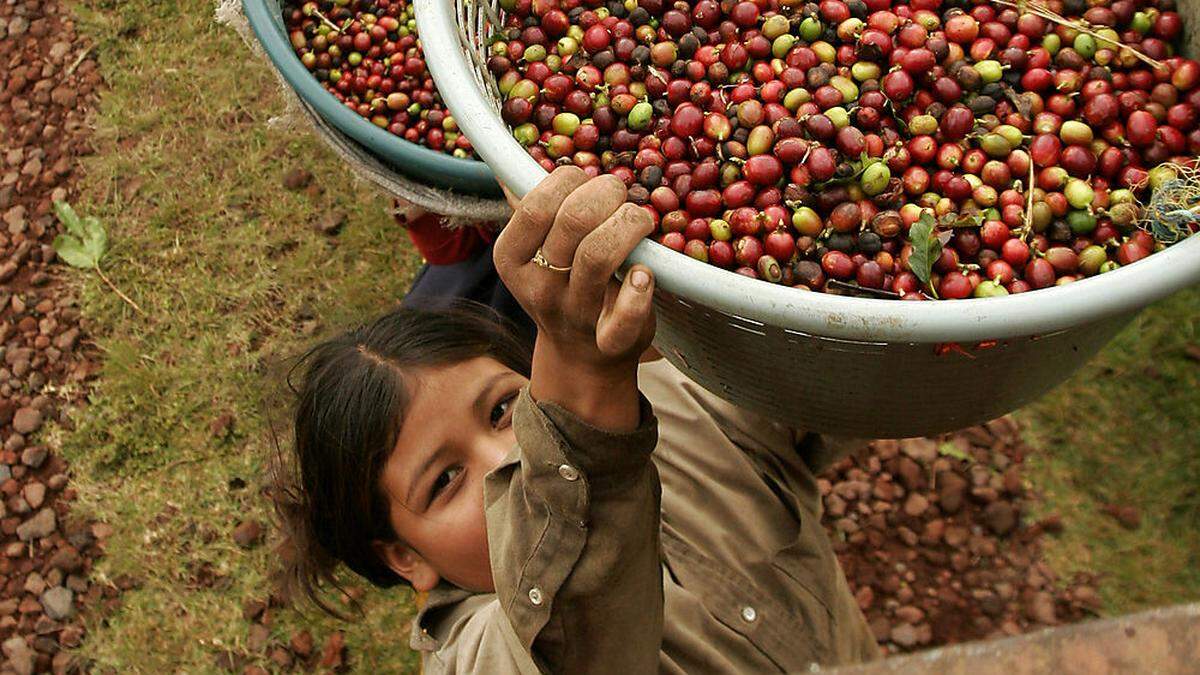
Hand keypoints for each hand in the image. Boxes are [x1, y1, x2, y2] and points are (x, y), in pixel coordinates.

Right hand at [494, 167, 656, 429]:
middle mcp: (539, 287)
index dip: (570, 180)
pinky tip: (645, 273)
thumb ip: (529, 211)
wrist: (580, 358)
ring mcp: (574, 315)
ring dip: (630, 224)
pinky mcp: (610, 341)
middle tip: (621, 198)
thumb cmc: (562, 286)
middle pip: (573, 222)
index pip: (536, 205)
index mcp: (511, 259)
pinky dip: (641, 290)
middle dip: (607, 193)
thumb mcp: (533, 252)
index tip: (588, 182)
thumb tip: (509, 165)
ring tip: (640, 221)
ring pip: (598, 256)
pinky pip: (626, 315)